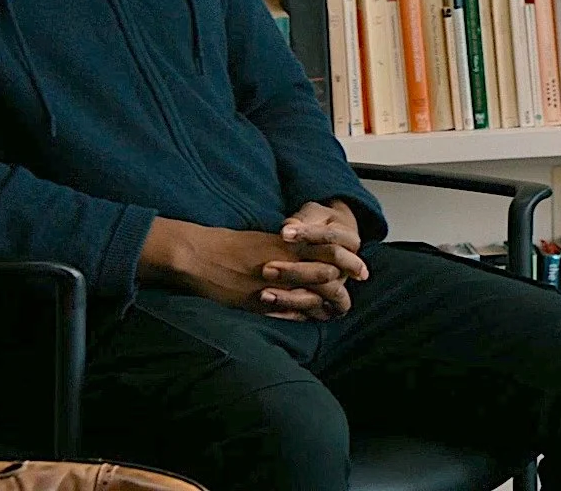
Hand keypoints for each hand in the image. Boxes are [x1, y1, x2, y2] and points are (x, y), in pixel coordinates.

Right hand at [139, 217, 348, 320]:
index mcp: (287, 243)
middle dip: (345, 287)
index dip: (349, 261)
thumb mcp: (264, 240)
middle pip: (328, 275)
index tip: (362, 269)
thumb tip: (307, 255)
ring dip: (326, 305)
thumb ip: (288, 249)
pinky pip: (288, 312)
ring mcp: (272, 284)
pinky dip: (302, 316)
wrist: (198, 254)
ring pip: (311, 296)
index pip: (330, 250)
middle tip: (354, 298)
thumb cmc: (228, 244)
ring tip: (337, 311)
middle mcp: (284, 262)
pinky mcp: (258, 301)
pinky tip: (310, 320)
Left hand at [266, 200, 368, 316]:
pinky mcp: (326, 305)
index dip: (307, 235)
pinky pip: (310, 314)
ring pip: (319, 298)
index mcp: (349, 241)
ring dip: (291, 297)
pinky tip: (267, 309)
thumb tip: (289, 227)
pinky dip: (289, 313)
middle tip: (266, 269)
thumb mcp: (314, 214)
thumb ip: (304, 220)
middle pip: (326, 272)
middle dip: (295, 272)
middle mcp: (347, 268)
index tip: (283, 233)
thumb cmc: (317, 222)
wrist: (329, 240)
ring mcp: (338, 288)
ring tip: (264, 294)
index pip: (331, 237)